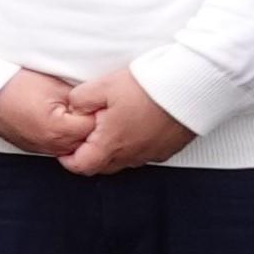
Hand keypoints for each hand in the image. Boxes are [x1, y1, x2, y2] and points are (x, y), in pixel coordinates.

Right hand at [0, 68, 100, 158]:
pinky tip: (63, 121)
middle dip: (93, 127)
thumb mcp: (55, 86)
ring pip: (75, 147)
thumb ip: (82, 100)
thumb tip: (100, 106)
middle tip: (92, 108)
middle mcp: (53, 145)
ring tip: (76, 114)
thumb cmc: (16, 85)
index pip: (97, 128)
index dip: (100, 113)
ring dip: (80, 134)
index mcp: (60, 129)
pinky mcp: (35, 148)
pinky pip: (60, 147)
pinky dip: (65, 137)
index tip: (100, 102)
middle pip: (88, 142)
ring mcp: (43, 149)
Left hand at [58, 64, 197, 176]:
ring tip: (110, 127)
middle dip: (90, 155)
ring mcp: (152, 154)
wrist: (190, 87)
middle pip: (103, 166)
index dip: (68, 159)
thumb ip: (80, 100)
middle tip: (85, 137)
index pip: (82, 166)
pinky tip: (134, 127)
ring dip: (113, 150)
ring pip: (125, 161)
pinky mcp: (168, 149)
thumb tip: (73, 109)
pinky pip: (144, 154)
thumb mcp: (103, 86)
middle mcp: (133, 155)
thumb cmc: (147, 87)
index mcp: (112, 144)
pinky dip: (134, 146)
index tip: (64, 149)